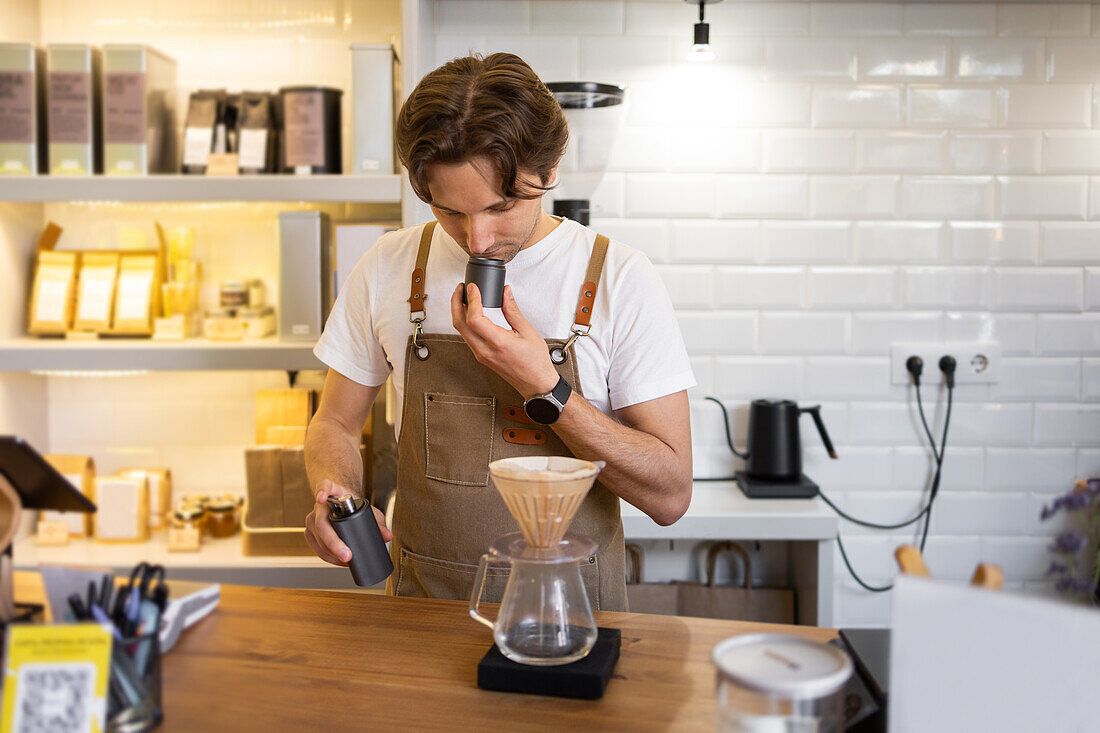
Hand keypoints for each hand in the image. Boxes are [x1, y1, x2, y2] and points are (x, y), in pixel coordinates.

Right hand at [304, 478, 391, 565]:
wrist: (343, 506)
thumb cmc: (353, 506)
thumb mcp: (367, 510)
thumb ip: (378, 522)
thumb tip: (387, 536)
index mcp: (333, 493)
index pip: (325, 486)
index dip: (323, 491)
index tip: (321, 498)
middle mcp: (319, 506)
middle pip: (321, 524)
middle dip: (334, 543)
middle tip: (347, 555)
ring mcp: (312, 520)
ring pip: (317, 539)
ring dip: (331, 554)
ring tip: (347, 561)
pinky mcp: (311, 534)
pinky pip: (317, 548)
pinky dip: (329, 557)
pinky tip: (340, 561)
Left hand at [451, 283, 559, 399]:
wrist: (535, 383)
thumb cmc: (535, 362)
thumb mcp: (527, 332)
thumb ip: (513, 311)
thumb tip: (505, 293)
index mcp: (498, 343)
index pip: (474, 319)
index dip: (472, 300)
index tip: (473, 288)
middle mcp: (485, 350)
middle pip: (459, 324)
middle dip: (456, 302)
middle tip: (461, 289)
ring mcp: (481, 355)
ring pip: (461, 331)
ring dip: (459, 312)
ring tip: (465, 298)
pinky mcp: (481, 356)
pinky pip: (467, 337)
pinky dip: (465, 322)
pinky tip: (471, 313)